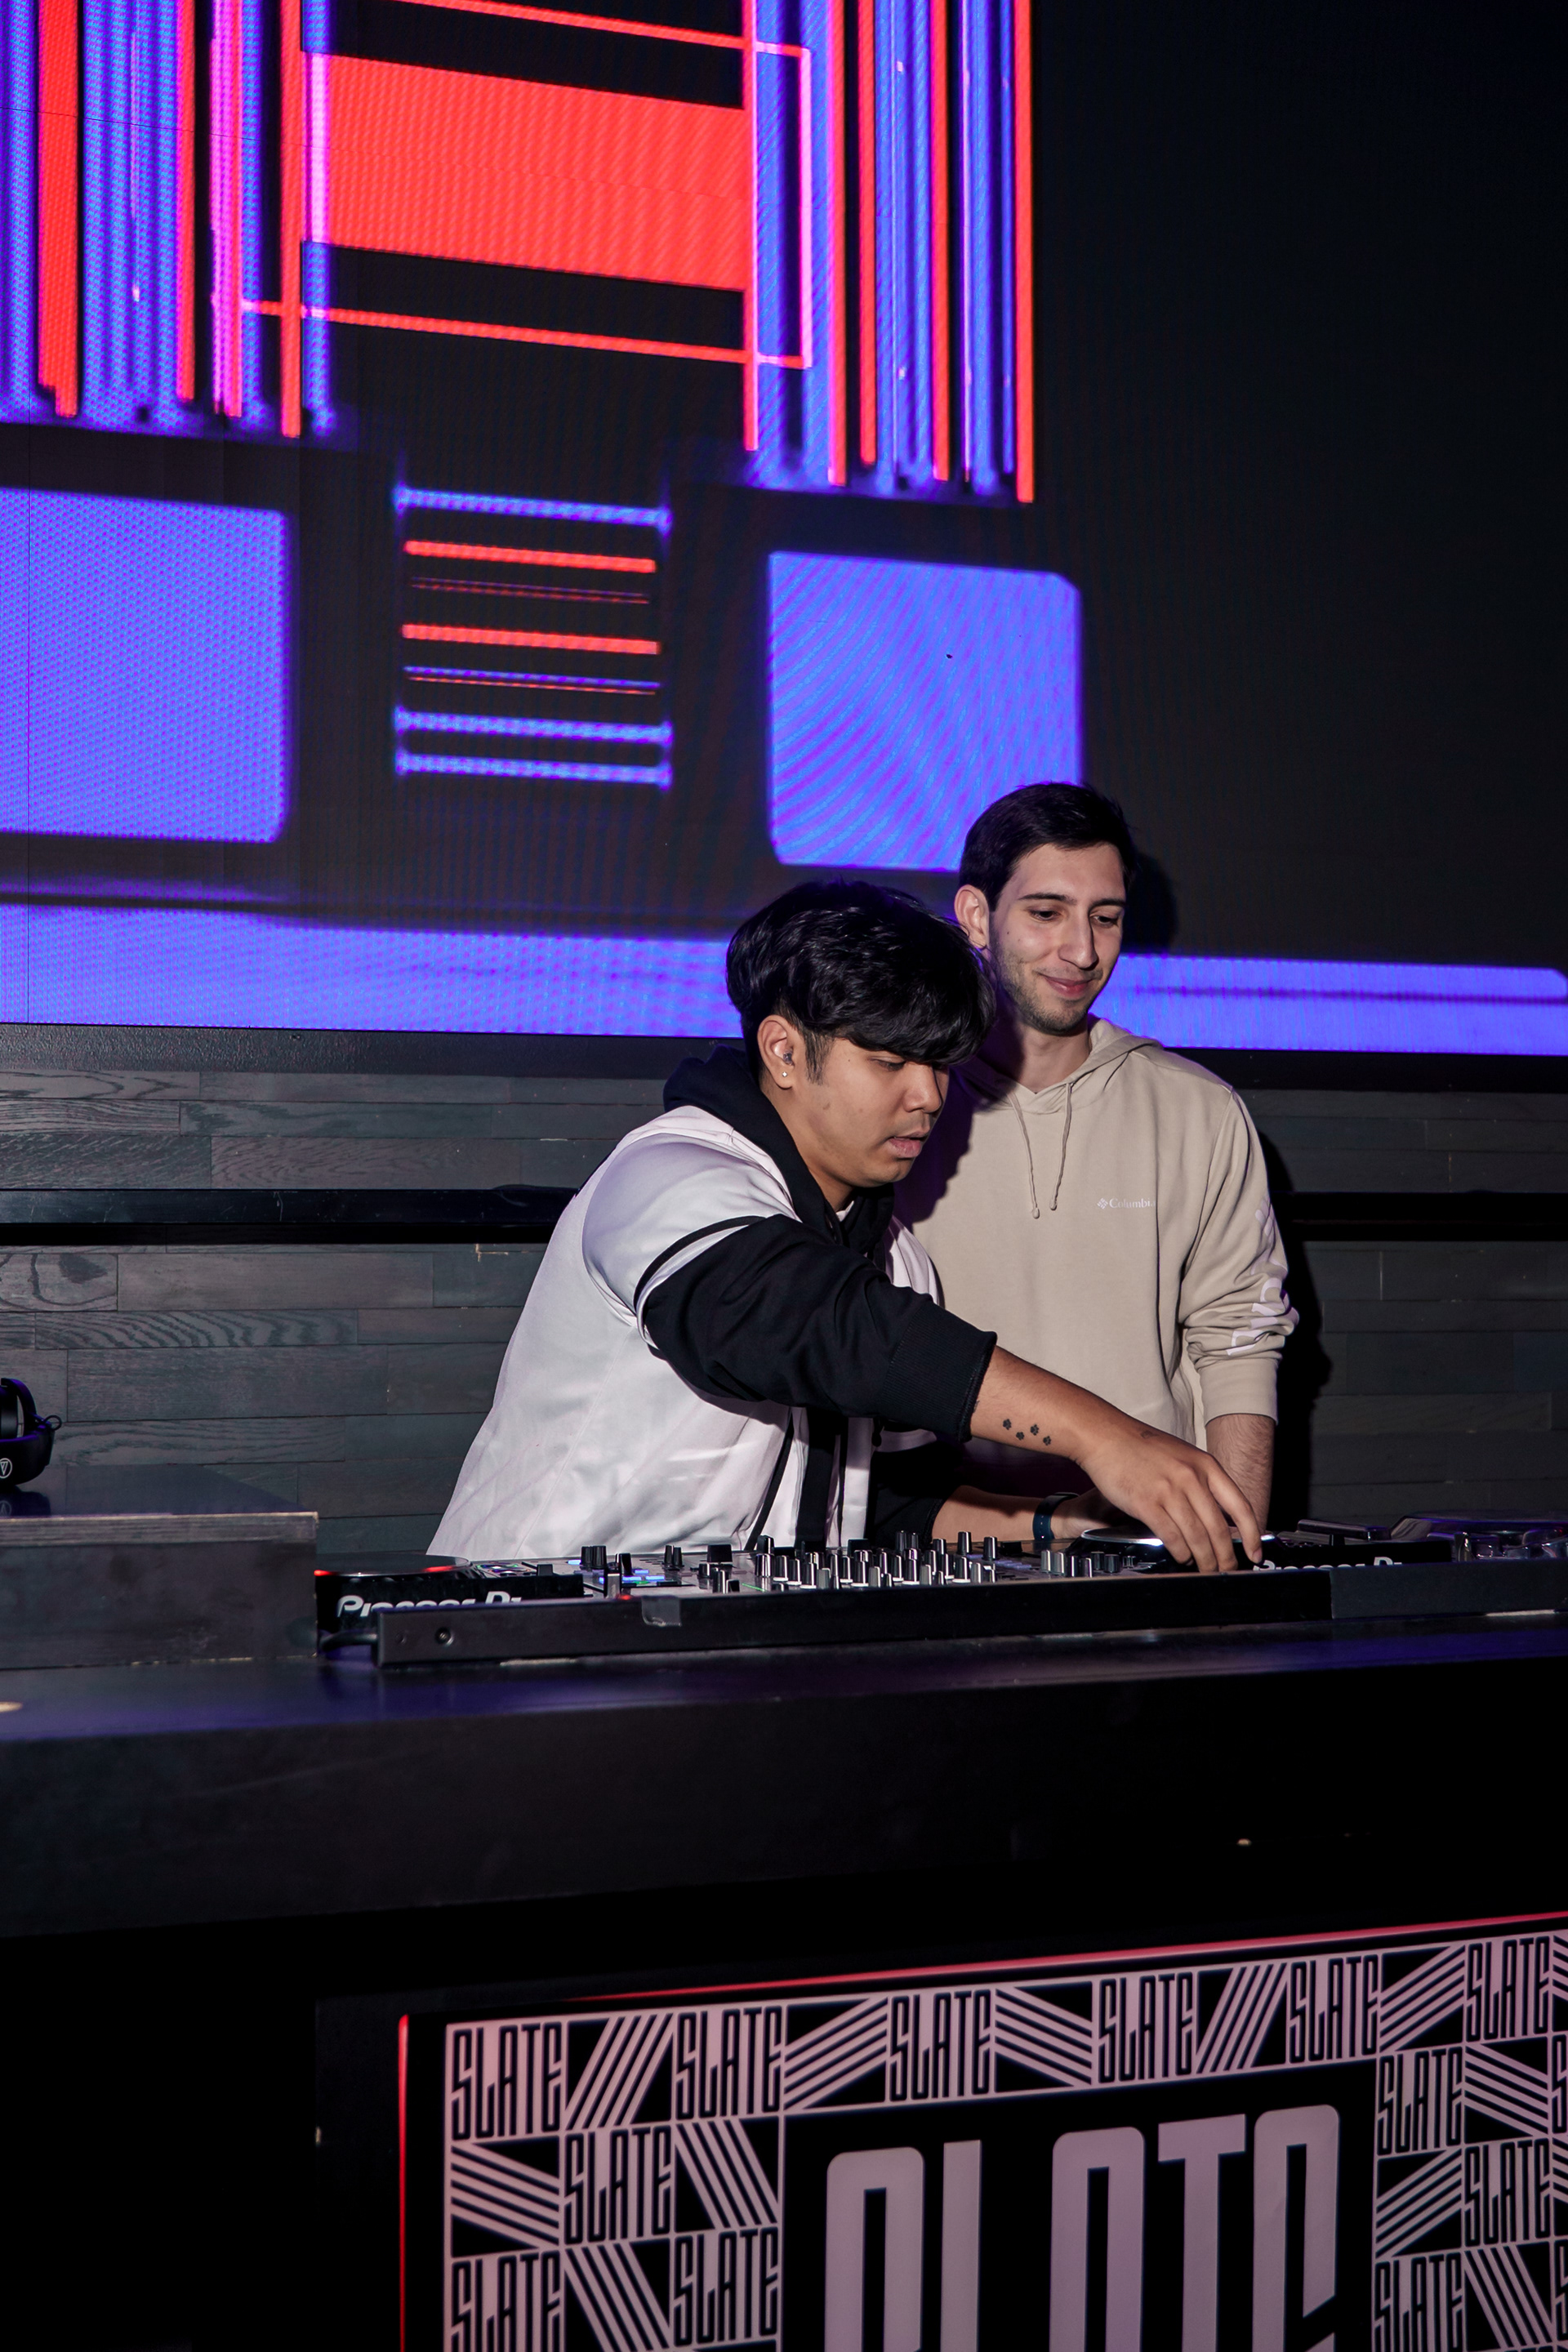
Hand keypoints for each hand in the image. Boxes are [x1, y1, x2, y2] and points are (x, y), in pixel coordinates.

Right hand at [968, 1347, 1262, 1571]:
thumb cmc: (1140, 1446)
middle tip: (1227, 1569)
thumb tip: (1217, 1515)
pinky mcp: (1147, 1503)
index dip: (1252, 1534)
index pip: (1239, 1505)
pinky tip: (1181, 1557)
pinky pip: (1171, 1536)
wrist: (1105, 1436)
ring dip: (1203, 1559)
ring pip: (1197, 1536)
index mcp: (1205, 1465)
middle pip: (1218, 1528)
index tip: (1255, 1552)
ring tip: (1205, 1568)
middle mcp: (1191, 1477)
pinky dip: (1180, 1552)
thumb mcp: (1182, 1456)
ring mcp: (1169, 1490)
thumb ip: (1201, 1481)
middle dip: (1226, 1556)